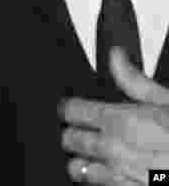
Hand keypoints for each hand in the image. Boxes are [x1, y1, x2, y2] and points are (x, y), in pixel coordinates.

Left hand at [60, 46, 168, 183]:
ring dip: (84, 160)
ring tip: (94, 156)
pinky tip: (114, 174)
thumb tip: (116, 56)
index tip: (73, 108)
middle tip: (84, 131)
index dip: (71, 108)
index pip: (71, 110)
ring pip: (80, 168)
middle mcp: (114, 149)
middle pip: (71, 139)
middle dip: (75, 134)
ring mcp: (119, 176)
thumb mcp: (168, 101)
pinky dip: (102, 181)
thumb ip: (135, 80)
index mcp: (120, 120)